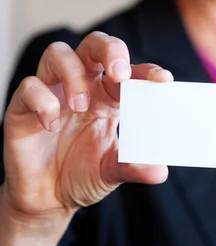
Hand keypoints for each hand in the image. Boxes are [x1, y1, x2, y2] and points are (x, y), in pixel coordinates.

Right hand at [2, 31, 172, 222]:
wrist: (47, 201)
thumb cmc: (82, 176)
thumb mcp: (112, 172)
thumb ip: (133, 167)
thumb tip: (160, 170)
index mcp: (108, 96)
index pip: (128, 70)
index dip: (145, 69)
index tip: (161, 79)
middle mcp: (81, 86)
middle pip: (94, 45)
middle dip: (109, 50)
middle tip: (119, 73)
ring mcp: (51, 92)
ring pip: (58, 53)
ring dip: (73, 74)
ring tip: (80, 106)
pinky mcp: (23, 107)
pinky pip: (29, 86)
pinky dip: (42, 101)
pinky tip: (50, 125)